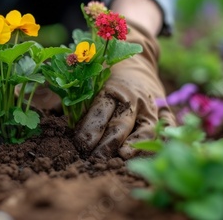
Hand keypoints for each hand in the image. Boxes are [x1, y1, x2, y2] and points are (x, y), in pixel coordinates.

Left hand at [74, 26, 174, 158]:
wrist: (138, 62)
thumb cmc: (108, 78)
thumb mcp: (91, 83)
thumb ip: (75, 101)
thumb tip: (54, 117)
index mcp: (110, 90)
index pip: (99, 112)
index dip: (89, 130)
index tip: (80, 145)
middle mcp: (132, 99)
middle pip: (120, 124)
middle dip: (108, 143)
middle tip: (96, 159)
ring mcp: (150, 106)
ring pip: (146, 128)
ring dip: (136, 144)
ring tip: (125, 156)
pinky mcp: (164, 111)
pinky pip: (168, 125)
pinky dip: (166, 136)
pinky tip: (158, 150)